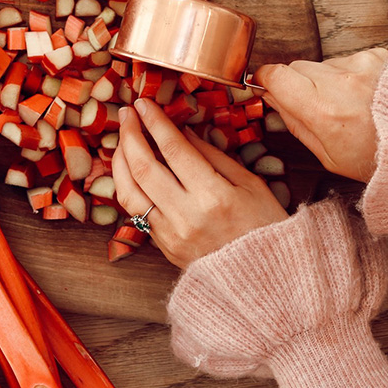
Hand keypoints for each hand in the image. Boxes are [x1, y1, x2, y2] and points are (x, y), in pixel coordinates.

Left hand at [113, 99, 289, 268]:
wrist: (267, 284)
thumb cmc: (267, 229)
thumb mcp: (251, 185)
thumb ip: (214, 156)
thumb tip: (182, 132)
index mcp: (214, 196)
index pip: (173, 149)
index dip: (155, 122)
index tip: (144, 103)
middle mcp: (187, 216)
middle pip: (144, 167)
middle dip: (130, 134)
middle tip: (127, 113)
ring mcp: (172, 235)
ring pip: (129, 192)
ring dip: (120, 161)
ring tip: (122, 140)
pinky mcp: (164, 248)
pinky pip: (137, 213)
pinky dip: (128, 187)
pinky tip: (130, 171)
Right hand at [254, 48, 387, 182]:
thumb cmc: (383, 158)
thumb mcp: (330, 157)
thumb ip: (297, 124)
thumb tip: (274, 99)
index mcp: (325, 109)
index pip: (277, 75)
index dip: (266, 80)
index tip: (265, 85)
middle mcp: (343, 80)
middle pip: (298, 67)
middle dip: (300, 85)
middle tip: (318, 108)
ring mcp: (363, 63)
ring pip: (325, 64)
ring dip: (330, 80)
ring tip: (353, 106)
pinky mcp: (380, 54)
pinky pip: (351, 59)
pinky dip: (354, 74)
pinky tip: (370, 96)